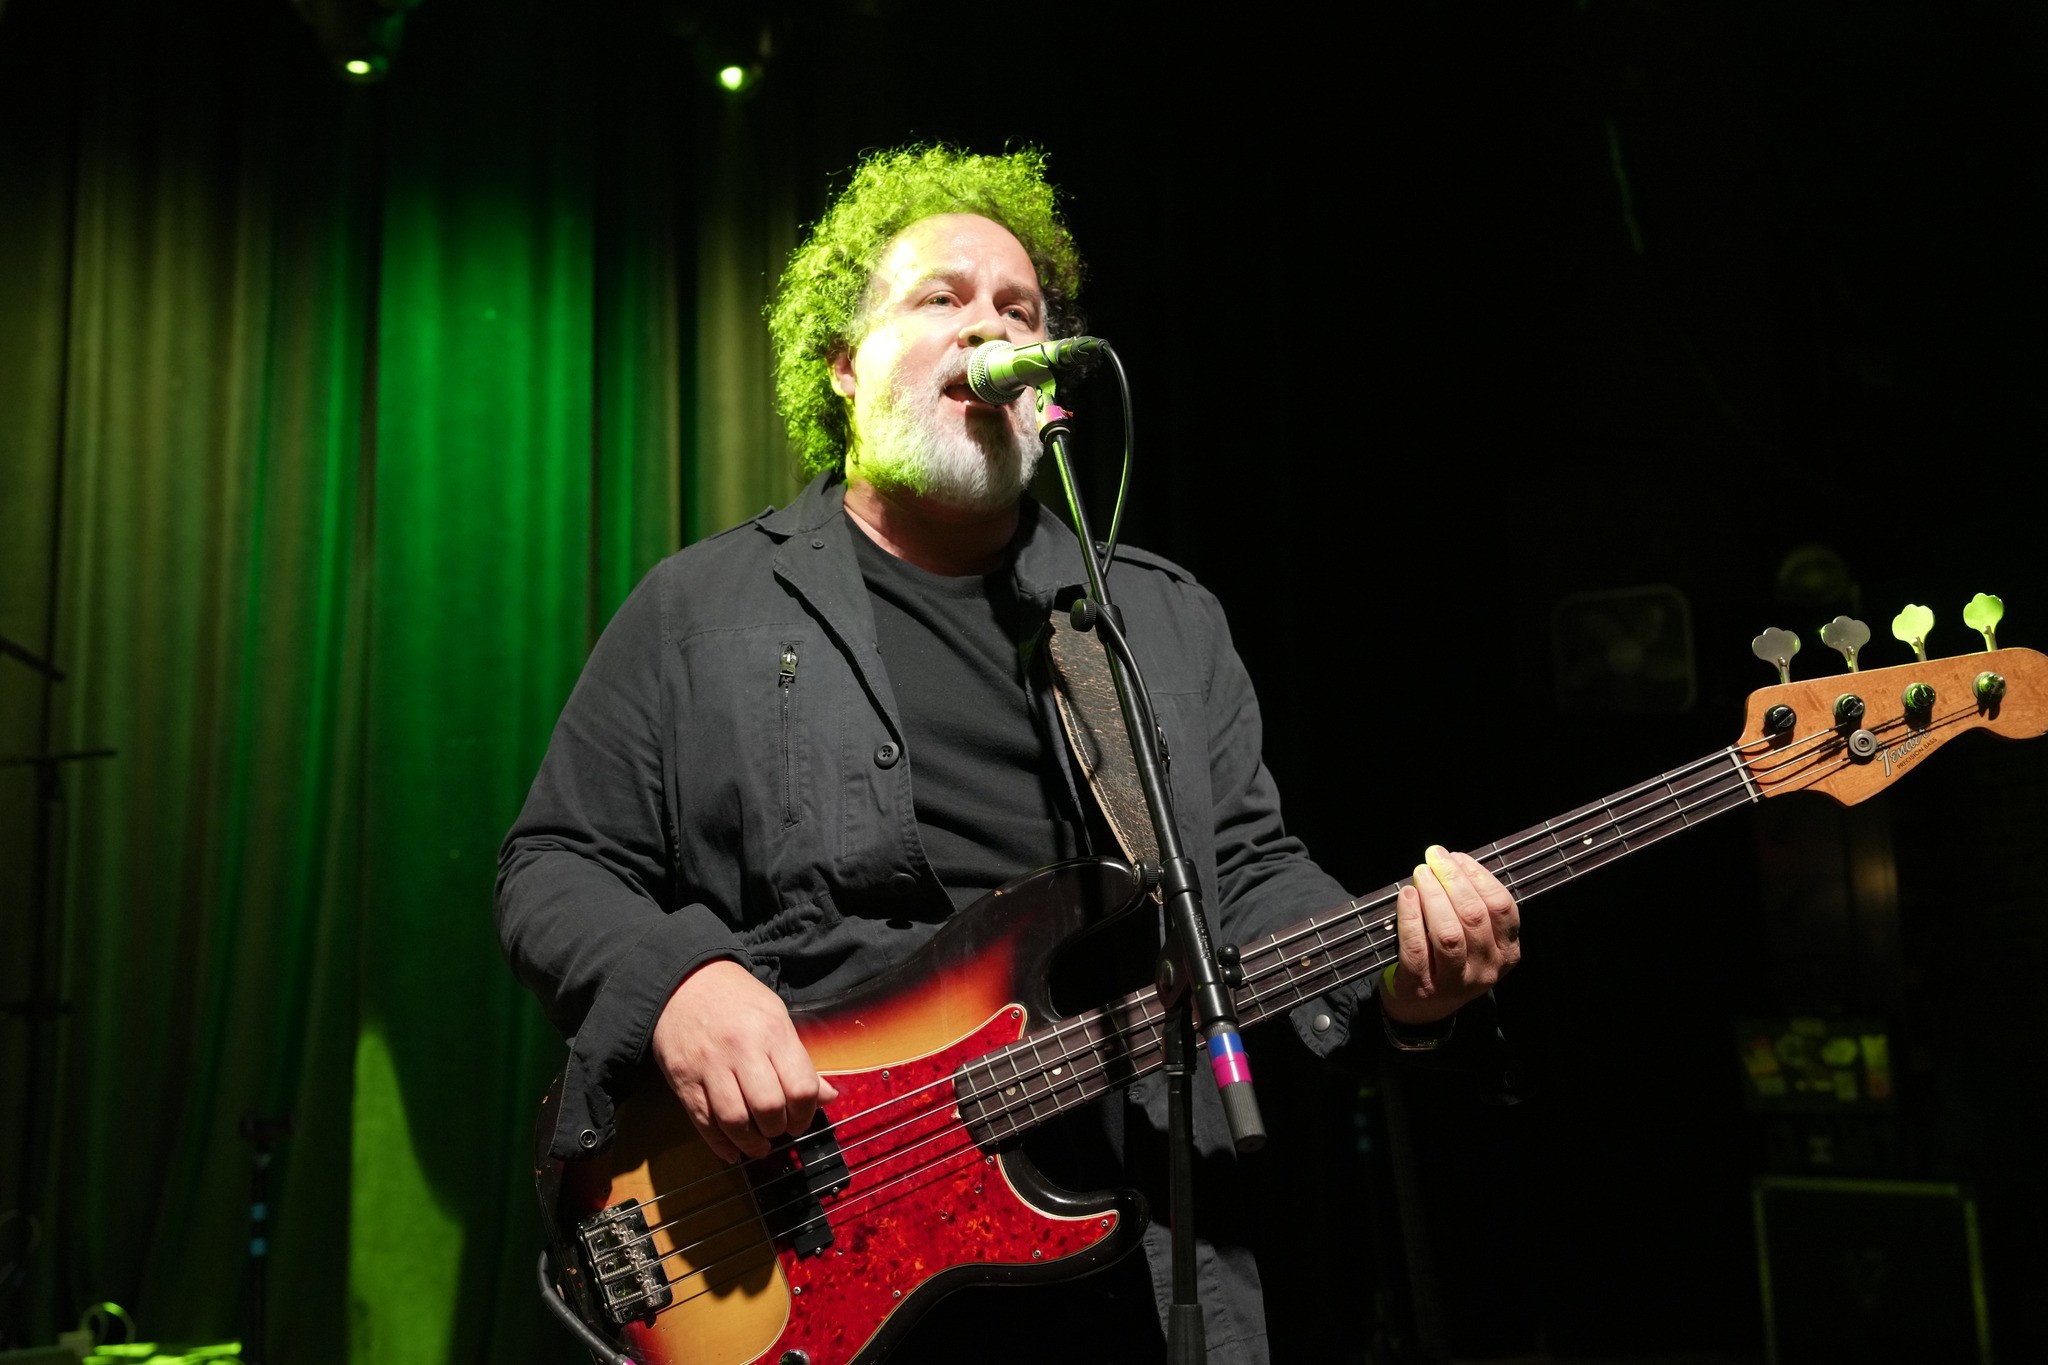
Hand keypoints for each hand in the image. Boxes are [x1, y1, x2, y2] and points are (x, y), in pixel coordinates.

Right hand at [650, 959, 838, 1162]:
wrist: (684, 982)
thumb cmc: (737, 1000)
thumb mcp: (777, 1017)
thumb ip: (800, 1060)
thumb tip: (827, 1097)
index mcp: (772, 1031)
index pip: (800, 1087)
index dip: (806, 1112)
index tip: (802, 1118)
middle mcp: (741, 1049)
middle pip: (769, 1108)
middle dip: (779, 1128)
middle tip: (779, 1128)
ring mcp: (709, 1066)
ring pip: (735, 1120)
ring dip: (751, 1142)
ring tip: (759, 1144)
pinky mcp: (683, 1079)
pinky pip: (702, 1121)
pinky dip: (720, 1143)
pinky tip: (733, 1150)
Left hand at [1380, 845, 1520, 1027]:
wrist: (1423, 1011)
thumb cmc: (1449, 962)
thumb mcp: (1475, 941)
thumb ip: (1472, 906)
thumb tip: (1452, 862)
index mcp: (1507, 952)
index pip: (1502, 907)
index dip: (1479, 876)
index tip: (1457, 857)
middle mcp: (1487, 968)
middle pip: (1475, 916)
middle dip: (1454, 880)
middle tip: (1434, 858)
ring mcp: (1455, 981)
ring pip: (1449, 933)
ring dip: (1434, 896)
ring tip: (1422, 873)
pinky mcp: (1423, 986)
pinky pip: (1417, 947)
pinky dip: (1410, 917)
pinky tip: (1407, 896)